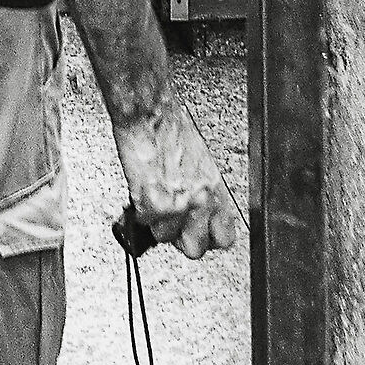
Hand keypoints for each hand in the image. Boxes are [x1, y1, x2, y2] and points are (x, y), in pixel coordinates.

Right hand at [113, 100, 238, 258]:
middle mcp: (202, 201)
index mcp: (216, 190)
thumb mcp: (201, 163)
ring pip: (164, 237)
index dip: (208, 238)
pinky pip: (144, 222)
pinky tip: (142, 189)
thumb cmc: (171, 129)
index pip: (224, 238)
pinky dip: (140, 209)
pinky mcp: (154, 204)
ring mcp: (178, 206)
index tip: (199, 234)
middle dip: (180, 238)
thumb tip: (198, 213)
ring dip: (156, 221)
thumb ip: (203, 193)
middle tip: (171, 221)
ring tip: (154, 196)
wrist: (150, 115)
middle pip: (195, 248)